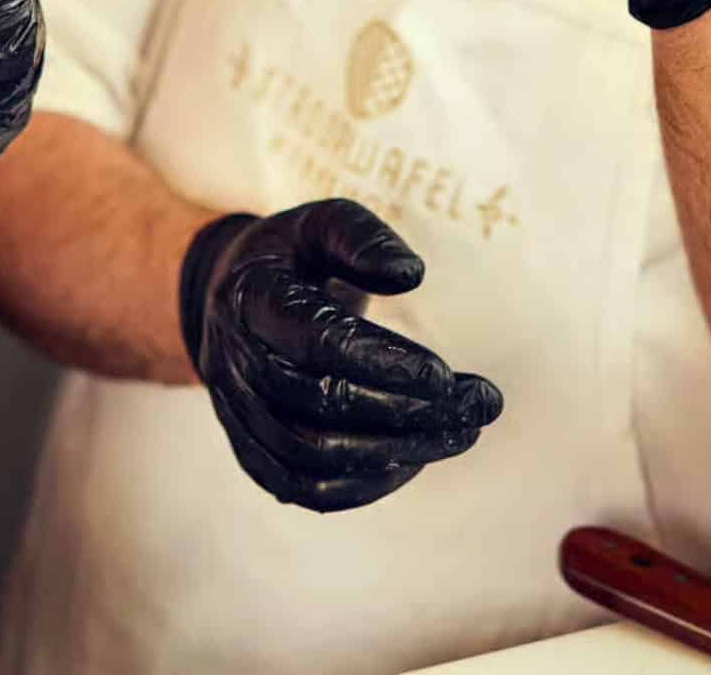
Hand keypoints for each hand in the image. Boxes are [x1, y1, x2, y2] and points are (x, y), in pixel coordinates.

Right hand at [178, 200, 502, 512]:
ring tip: (460, 433)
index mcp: (251, 297)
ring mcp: (236, 410)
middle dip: (407, 410)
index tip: (447, 375)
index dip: (382, 362)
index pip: (316, 341)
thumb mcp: (321, 222)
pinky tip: (413, 459)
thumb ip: (363, 238)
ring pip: (313, 455)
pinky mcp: (249, 449)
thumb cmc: (292, 255)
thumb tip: (411, 274)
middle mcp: (234, 359)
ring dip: (395, 453)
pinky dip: (362, 486)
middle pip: (321, 404)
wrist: (232, 296)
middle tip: (478, 404)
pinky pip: (301, 488)